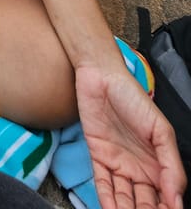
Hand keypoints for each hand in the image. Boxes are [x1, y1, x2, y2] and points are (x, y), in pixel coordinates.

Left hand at [76, 64, 185, 207]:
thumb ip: (171, 165)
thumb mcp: (161, 130)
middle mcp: (139, 167)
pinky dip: (106, 199)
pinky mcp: (97, 156)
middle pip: (145, 202)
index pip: (165, 197)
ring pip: (123, 198)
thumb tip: (176, 199)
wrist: (101, 76)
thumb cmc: (134, 98)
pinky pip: (102, 184)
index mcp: (159, 163)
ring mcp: (118, 163)